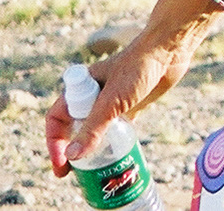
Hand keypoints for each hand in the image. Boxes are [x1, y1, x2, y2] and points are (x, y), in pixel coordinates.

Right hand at [44, 38, 193, 177]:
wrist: (169, 50)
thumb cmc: (138, 68)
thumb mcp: (111, 101)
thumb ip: (93, 128)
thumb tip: (72, 156)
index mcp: (79, 89)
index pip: (56, 119)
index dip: (54, 143)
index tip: (60, 163)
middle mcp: (92, 96)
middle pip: (73, 127)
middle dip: (70, 150)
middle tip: (72, 173)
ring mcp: (111, 102)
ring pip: (94, 130)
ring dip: (92, 149)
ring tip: (93, 170)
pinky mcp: (130, 106)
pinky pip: (116, 129)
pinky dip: (113, 143)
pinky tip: (115, 156)